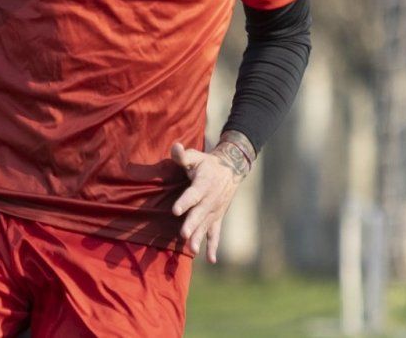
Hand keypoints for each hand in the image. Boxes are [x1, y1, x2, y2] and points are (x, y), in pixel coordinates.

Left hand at [170, 134, 252, 262]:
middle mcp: (210, 200)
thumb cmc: (206, 163)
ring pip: (206, 226)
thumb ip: (182, 155)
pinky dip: (214, 246)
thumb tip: (174, 146)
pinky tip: (211, 259)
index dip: (185, 202)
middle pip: (200, 213)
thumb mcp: (196, 156)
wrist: (230, 170)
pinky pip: (215, 233)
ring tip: (192, 250)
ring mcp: (215, 210)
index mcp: (204, 184)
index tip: (175, 210)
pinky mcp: (217, 217)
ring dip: (199, 238)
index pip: (193, 194)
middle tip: (184, 235)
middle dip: (192, 224)